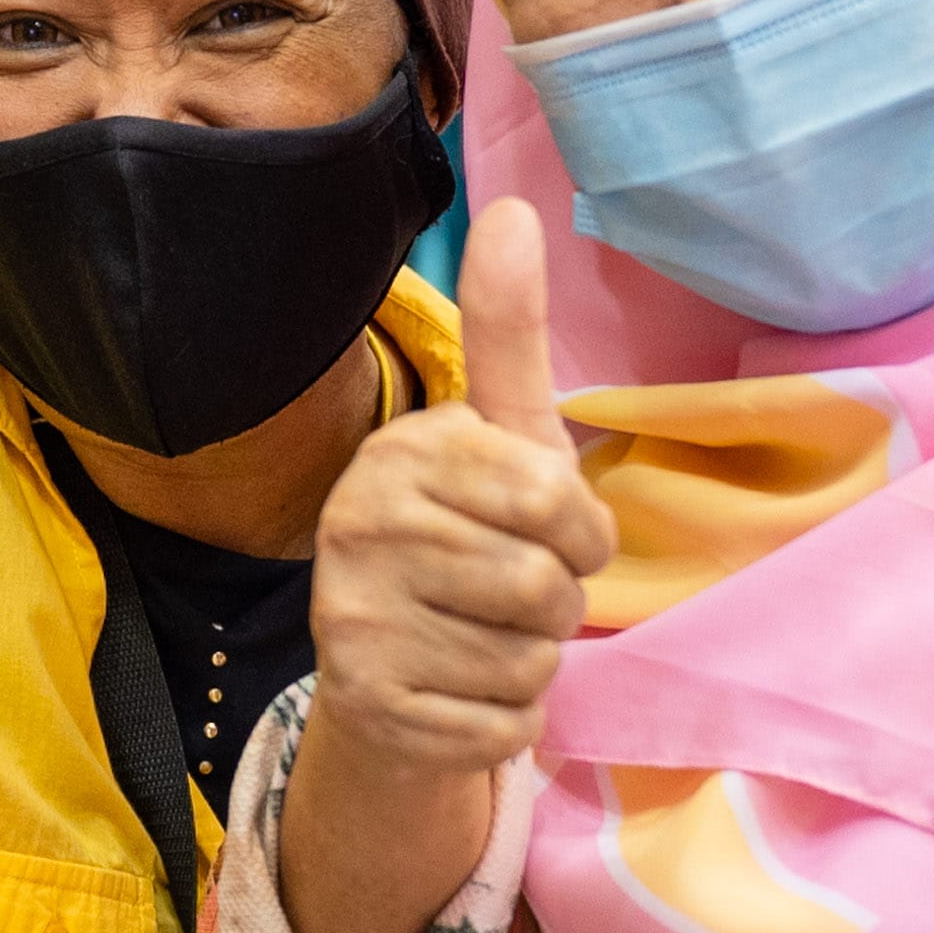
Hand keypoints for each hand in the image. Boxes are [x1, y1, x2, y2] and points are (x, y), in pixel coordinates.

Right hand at [309, 199, 612, 778]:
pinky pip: (503, 724)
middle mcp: (356, 529)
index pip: (552, 500)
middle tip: (513, 592)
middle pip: (545, 589)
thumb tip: (514, 208)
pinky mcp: (367, 706)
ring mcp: (352, 622)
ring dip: (532, 662)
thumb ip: (507, 333)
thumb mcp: (499, 435)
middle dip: (557, 602)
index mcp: (399, 453)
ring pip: (528, 661)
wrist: (388, 668)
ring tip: (484, 637)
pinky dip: (508, 719)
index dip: (581, 531)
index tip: (555, 532)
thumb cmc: (470, 534)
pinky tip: (464, 689)